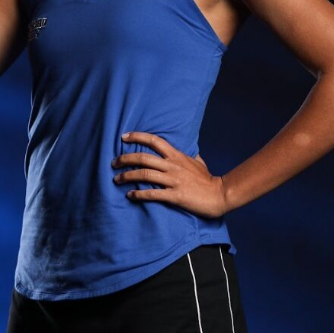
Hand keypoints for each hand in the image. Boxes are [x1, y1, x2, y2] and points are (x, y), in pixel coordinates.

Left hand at [113, 132, 228, 217]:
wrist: (219, 195)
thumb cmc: (208, 180)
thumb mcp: (199, 162)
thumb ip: (190, 155)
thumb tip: (189, 150)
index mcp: (177, 156)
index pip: (154, 141)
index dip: (137, 137)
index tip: (123, 137)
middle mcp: (173, 166)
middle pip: (143, 158)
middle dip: (125, 159)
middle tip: (114, 163)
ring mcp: (173, 180)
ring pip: (144, 175)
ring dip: (127, 177)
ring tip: (117, 180)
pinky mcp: (175, 195)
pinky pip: (152, 194)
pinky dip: (138, 194)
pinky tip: (130, 195)